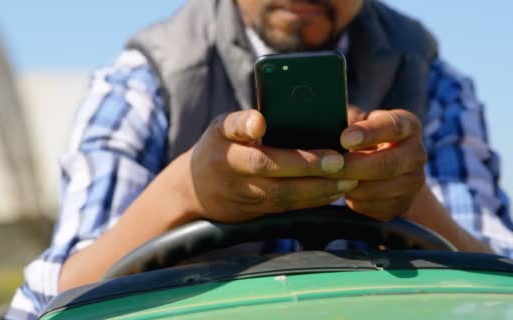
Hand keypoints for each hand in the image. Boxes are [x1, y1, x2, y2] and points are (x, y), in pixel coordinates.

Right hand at [186, 110, 358, 222]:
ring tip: (348, 178)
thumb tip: (262, 121)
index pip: (240, 138)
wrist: (195, 193)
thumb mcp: (220, 129)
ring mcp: (245, 196)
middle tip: (339, 160)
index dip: (250, 129)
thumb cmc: (217, 149)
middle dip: (307, 167)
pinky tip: (335, 190)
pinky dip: (313, 199)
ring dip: (318, 189)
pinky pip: (289, 207)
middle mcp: (232, 173)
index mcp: (224, 147)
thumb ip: (241, 123)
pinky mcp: (258, 213)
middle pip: (271, 172)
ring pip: (284, 196)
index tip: (262, 124)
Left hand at [336, 108, 426, 220]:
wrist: (379, 168)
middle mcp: (417, 153)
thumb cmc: (360, 137)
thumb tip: (327, 119)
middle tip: (328, 165)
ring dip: (352, 185)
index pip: (393, 127)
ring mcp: (414, 182)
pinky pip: (377, 207)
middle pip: (389, 164)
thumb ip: (347, 119)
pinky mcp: (403, 204)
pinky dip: (356, 201)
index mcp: (407, 125)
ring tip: (330, 178)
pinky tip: (341, 190)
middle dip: (354, 166)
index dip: (369, 133)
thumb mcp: (356, 121)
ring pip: (381, 189)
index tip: (344, 138)